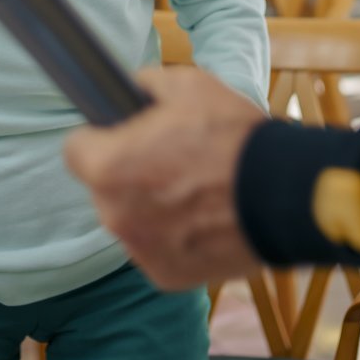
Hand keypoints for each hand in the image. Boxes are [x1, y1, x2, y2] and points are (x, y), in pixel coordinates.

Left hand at [65, 67, 267, 290]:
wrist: (285, 194)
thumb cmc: (232, 137)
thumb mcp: (189, 85)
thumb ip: (148, 84)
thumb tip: (134, 87)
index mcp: (109, 167)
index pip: (74, 150)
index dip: (99, 139)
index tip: (122, 136)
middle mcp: (114, 215)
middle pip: (104, 188)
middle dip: (127, 175)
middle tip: (170, 161)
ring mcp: (139, 250)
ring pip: (130, 220)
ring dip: (149, 208)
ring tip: (195, 191)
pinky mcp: (165, 275)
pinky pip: (157, 249)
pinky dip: (174, 238)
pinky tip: (205, 220)